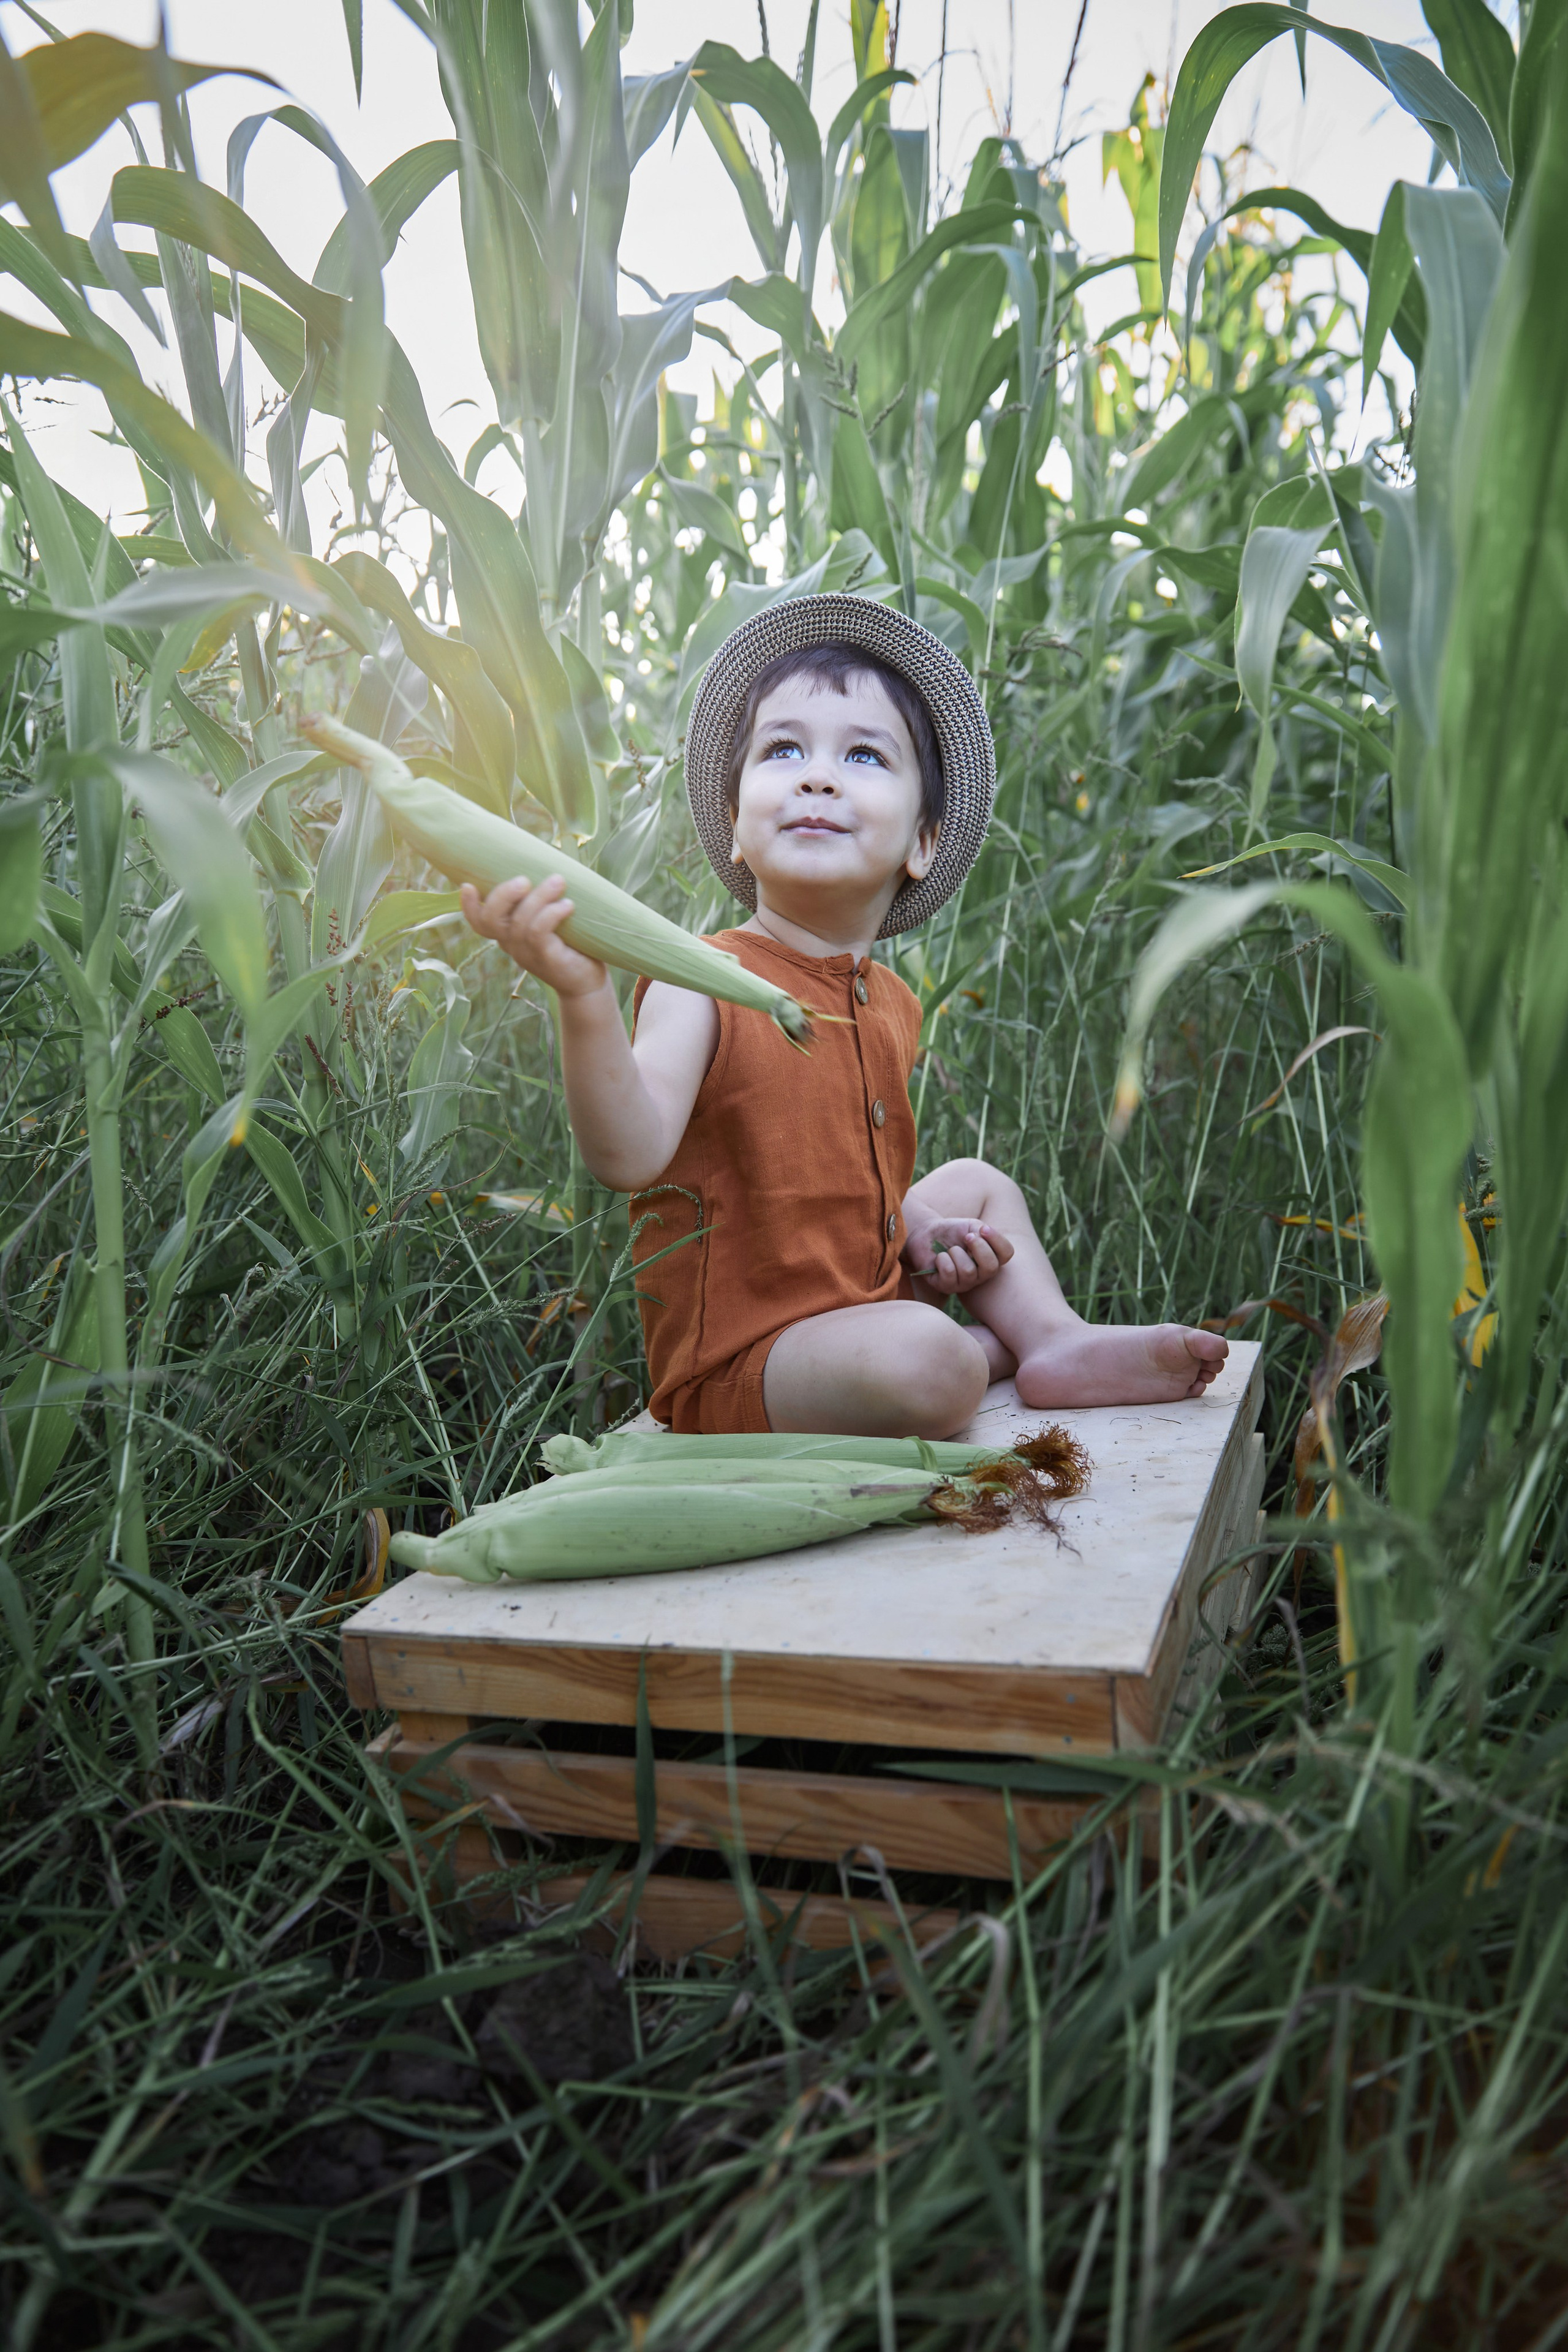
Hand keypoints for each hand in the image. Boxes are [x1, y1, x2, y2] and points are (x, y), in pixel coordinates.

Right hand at [460, 873, 607, 997]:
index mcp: (508, 934)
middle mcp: (512, 945)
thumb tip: (550, 862)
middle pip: (490, 920)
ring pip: (519, 922)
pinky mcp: (546, 960)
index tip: (468, 885)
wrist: (588, 983)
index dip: (468, 906)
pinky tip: (568, 905)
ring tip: (558, 881)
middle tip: (524, 879)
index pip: (479, 923)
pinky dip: (551, 914)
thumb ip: (542, 901)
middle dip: (503, 894)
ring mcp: (527, 954)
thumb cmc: (572, 945)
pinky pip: (538, 933)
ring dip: (538, 897)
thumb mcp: (552, 921)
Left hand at [903, 1216, 1013, 1295]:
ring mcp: (964, 1283)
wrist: (928, 1234)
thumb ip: (983, 1232)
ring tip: (950, 1250)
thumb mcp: (972, 1226)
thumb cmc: (953, 1231)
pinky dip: (943, 1259)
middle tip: (967, 1237)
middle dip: (978, 1247)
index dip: (997, 1240)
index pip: (1006, 1254)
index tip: (983, 1228)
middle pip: (991, 1268)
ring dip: (956, 1253)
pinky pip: (949, 1273)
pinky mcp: (946, 1286)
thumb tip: (982, 1241)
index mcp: (991, 1258)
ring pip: (968, 1271)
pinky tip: (939, 1258)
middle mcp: (981, 1275)